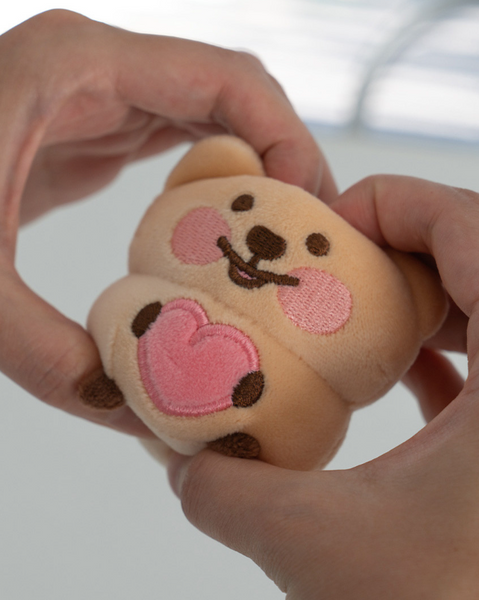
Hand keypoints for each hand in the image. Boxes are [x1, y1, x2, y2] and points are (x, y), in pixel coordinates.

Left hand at [0, 9, 333, 434]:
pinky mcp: (93, 128)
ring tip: (276, 247)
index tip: (308, 219)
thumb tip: (137, 412)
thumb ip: (51, 355)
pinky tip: (224, 237)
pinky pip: (181, 141)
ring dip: (256, 174)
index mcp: (78, 67)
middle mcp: (99, 67)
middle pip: (237, 97)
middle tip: (305, 245)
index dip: (290, 143)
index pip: (233, 82)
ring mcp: (98, 95)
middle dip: (286, 164)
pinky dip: (216, 183)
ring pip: (214, 116)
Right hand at [168, 176, 478, 598]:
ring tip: (357, 316)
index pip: (472, 223)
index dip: (392, 203)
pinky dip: (448, 354)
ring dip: (422, 299)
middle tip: (329, 271)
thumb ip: (227, 492)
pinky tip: (402, 376)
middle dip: (396, 251)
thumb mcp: (320, 550)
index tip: (324, 230)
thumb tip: (181, 458)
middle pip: (478, 254)